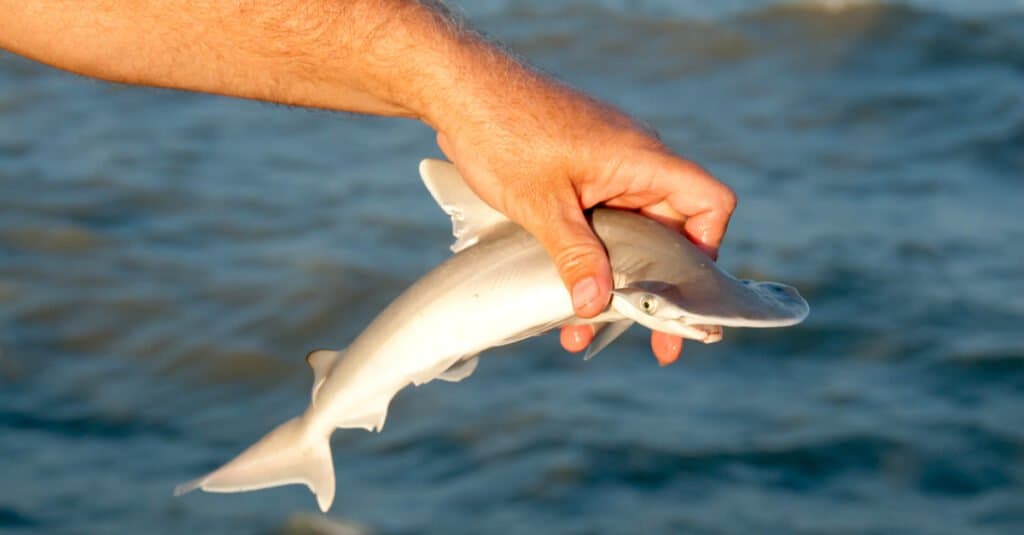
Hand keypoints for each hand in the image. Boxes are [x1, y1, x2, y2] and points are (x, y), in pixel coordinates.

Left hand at [432, 78, 735, 365]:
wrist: (461, 90)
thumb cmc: (504, 131)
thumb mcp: (541, 204)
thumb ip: (575, 255)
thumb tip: (597, 307)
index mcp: (641, 160)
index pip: (709, 202)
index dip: (708, 248)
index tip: (681, 291)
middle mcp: (634, 163)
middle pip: (671, 232)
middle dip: (657, 288)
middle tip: (658, 343)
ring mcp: (607, 168)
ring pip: (629, 235)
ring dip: (613, 281)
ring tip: (585, 331)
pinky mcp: (580, 174)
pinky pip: (600, 223)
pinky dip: (589, 260)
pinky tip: (561, 296)